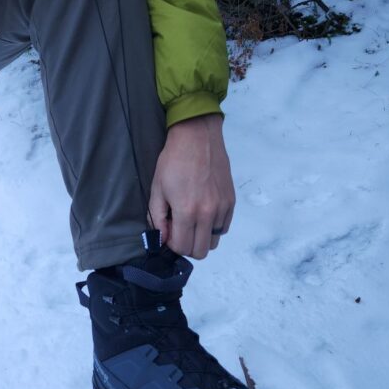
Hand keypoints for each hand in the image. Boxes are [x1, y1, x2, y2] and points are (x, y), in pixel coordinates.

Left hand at [148, 114, 234, 259]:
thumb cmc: (173, 162)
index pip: (182, 248)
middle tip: (179, 229)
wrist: (198, 138)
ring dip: (200, 238)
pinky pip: (224, 228)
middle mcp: (208, 214)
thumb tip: (163, 239)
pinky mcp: (231, 202)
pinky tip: (203, 213)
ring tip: (192, 221)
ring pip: (213, 242)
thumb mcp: (157, 189)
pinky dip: (213, 227)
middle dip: (187, 246)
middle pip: (200, 251)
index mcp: (187, 212)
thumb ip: (158, 218)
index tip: (168, 232)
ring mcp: (222, 208)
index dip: (172, 245)